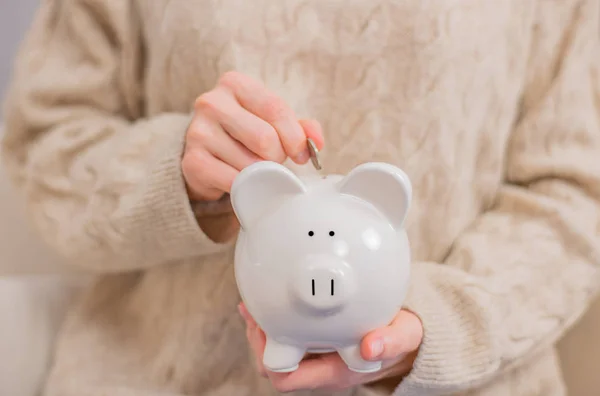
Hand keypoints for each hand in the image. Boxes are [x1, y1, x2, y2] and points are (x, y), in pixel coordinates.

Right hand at [183, 71, 323, 200]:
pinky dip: (247, 187)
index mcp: (235, 84)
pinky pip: (234, 181)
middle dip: (278, 157)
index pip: (276, 109)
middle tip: (273, 162)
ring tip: (255, 169)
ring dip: (262, 174)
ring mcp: (199, 132)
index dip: (295, 137)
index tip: (301, 154)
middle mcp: (212, 102)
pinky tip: (243, 182)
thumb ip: (300, 127)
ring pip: (251, 164)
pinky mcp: (193, 161)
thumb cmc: (244, 134)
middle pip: (265, 138)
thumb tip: (316, 142)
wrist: (205, 155)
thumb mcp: (272, 122)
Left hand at [238, 303, 422, 392]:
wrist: (404, 338)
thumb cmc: (401, 339)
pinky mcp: (315, 340)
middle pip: (271, 366)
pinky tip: (269, 299)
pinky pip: (284, 335)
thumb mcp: (405, 336)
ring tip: (256, 303)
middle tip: (255, 310)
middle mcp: (319, 367)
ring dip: (262, 329)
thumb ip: (392, 341)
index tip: (267, 328)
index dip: (268, 357)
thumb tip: (371, 346)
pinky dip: (274, 319)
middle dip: (258, 340)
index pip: (286, 378)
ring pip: (274, 351)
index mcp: (334, 371)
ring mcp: (315, 355)